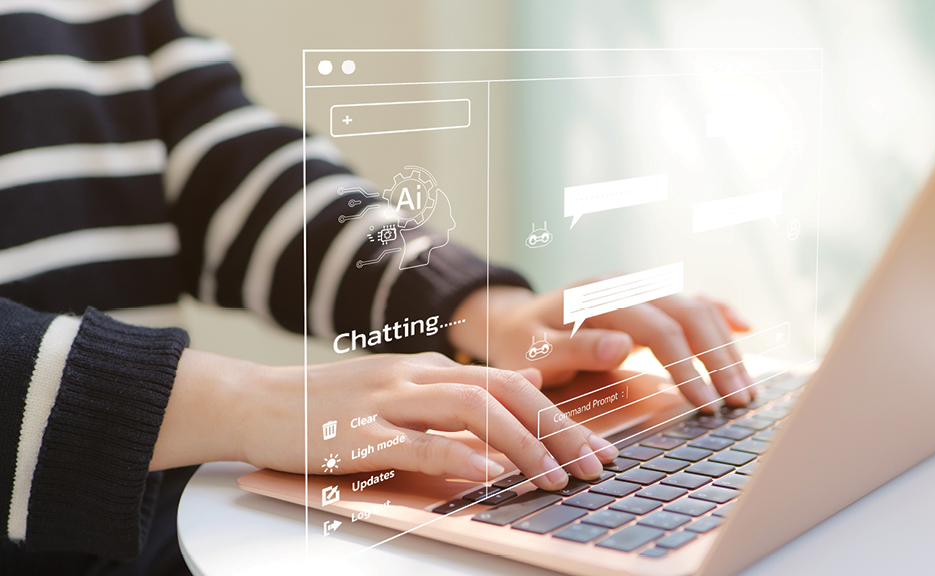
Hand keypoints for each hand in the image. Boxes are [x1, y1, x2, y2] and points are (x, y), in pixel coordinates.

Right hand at [153, 349, 617, 489]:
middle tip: (593, 465)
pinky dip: (453, 456)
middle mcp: (414, 375)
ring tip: (553, 476)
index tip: (596, 448)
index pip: (509, 383)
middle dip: (556, 429)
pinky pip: (413, 442)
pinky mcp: (354, 432)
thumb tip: (529, 380)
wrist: (256, 401)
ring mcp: (384, 400)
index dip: (559, 415)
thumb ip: (462, 387)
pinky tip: (484, 474)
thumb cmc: (331, 405)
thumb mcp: (404, 386)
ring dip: (519, 445)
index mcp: (428, 367)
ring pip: (468, 411)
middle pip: (502, 392)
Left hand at [450, 286, 754, 408]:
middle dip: (719, 359)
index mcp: (600, 296)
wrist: (515, 320)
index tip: (705, 404)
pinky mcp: (649, 299)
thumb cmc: (522, 342)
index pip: (659, 329)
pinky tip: (746, 328)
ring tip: (744, 389)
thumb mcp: (533, 350)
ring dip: (726, 347)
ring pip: (698, 308)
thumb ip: (574, 349)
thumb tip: (620, 347)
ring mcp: (641, 288)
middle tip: (738, 402)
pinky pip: (692, 301)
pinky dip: (721, 314)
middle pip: (689, 314)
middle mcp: (627, 285)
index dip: (687, 366)